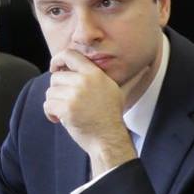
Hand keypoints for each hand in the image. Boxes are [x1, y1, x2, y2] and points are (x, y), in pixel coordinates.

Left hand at [44, 48, 136, 177]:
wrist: (108, 138)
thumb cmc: (110, 116)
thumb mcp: (116, 91)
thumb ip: (118, 78)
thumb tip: (146, 69)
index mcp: (95, 74)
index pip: (70, 54)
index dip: (58, 60)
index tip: (55, 69)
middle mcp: (84, 81)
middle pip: (56, 77)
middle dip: (57, 90)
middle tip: (66, 101)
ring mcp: (75, 95)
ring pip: (50, 92)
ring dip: (54, 103)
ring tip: (65, 112)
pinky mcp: (66, 109)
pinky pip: (47, 105)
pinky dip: (50, 114)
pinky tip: (59, 119)